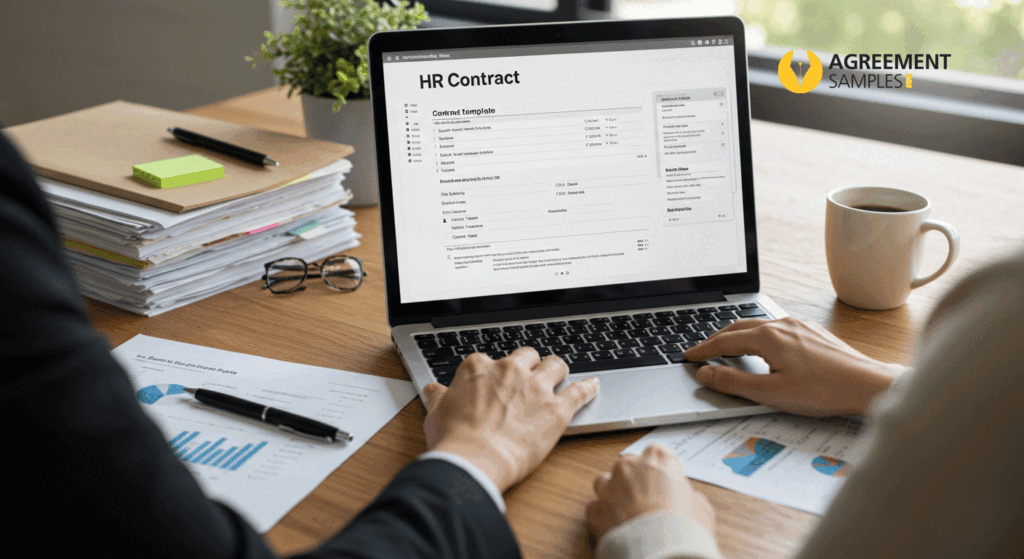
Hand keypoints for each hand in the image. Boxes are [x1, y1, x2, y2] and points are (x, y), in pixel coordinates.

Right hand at [422, 348, 599, 491]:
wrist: (474, 461)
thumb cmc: (454, 440)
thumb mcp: (436, 413)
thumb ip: (438, 397)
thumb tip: (432, 390)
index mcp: (479, 367)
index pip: (491, 360)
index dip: (496, 372)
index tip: (497, 382)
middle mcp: (509, 370)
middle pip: (527, 356)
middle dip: (530, 365)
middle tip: (530, 376)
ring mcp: (536, 387)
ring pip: (555, 365)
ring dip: (557, 370)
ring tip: (560, 375)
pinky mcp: (557, 408)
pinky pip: (579, 391)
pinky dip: (588, 387)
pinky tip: (592, 385)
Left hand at [587, 444, 715, 541]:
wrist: (660, 550)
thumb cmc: (683, 528)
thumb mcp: (702, 509)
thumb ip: (691, 496)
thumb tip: (689, 500)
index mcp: (660, 461)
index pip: (657, 452)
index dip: (660, 468)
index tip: (664, 481)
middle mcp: (632, 467)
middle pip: (629, 464)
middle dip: (635, 478)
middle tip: (648, 500)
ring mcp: (610, 486)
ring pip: (605, 481)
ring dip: (613, 493)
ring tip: (626, 512)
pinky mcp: (595, 509)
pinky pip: (595, 508)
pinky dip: (602, 516)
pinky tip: (614, 527)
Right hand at [684, 317, 903, 415]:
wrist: (867, 385)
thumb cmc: (824, 391)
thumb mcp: (771, 393)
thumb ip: (733, 383)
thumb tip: (706, 374)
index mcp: (768, 337)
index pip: (724, 341)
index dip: (703, 350)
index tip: (689, 356)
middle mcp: (782, 324)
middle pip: (738, 327)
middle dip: (716, 339)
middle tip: (702, 352)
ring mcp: (799, 326)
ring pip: (758, 326)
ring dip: (737, 336)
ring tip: (726, 348)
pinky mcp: (812, 332)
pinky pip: (775, 328)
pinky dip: (757, 336)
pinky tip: (762, 347)